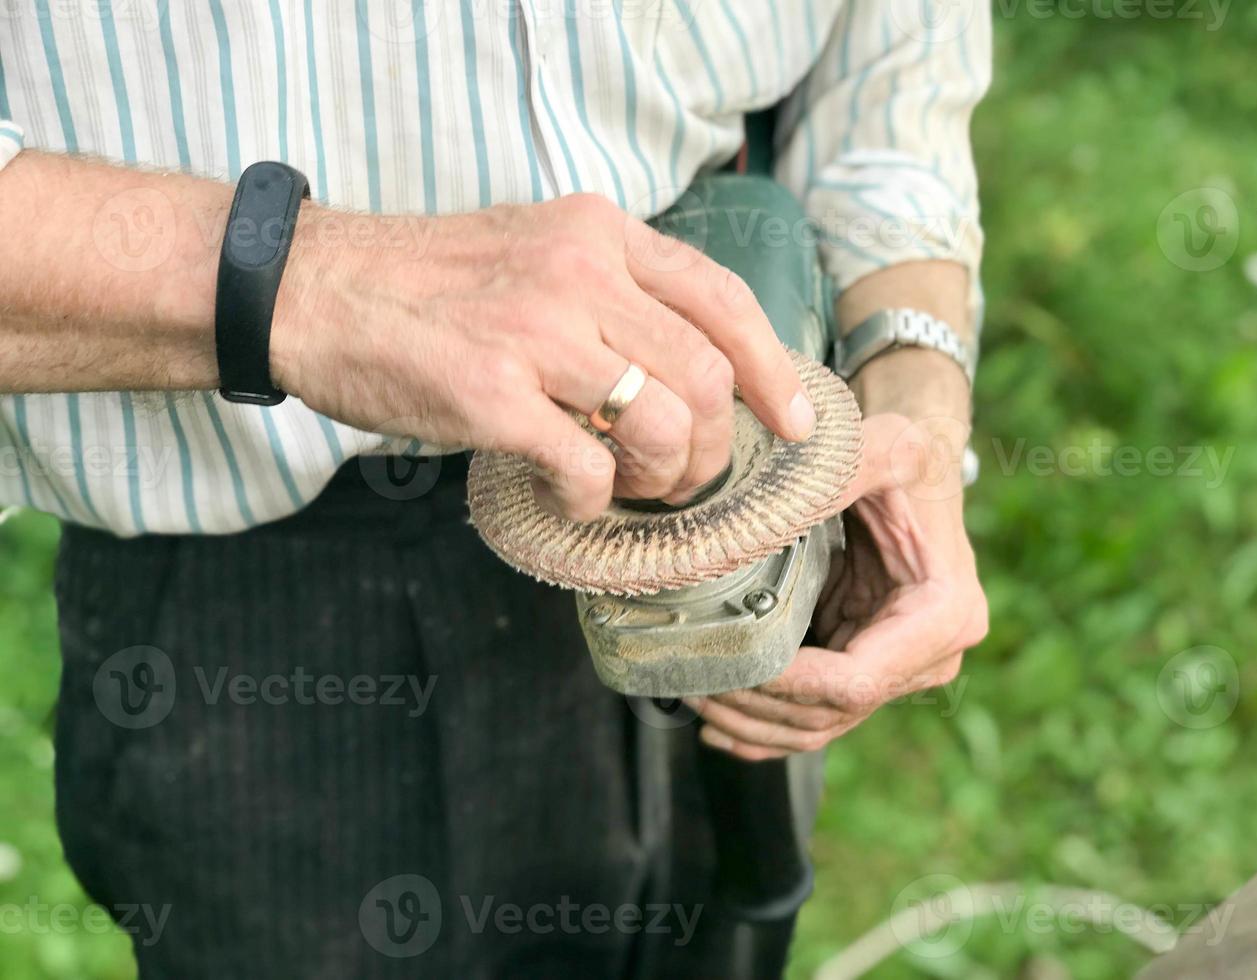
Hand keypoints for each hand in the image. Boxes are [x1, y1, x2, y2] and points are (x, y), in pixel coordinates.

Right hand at [270, 194, 815, 519]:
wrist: (312, 288)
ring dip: (662, 477)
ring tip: (626, 486)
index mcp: (599, 232)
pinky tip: (566, 495)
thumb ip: (611, 290)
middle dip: (712, 447)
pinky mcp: (490, 394)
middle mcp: (579, 271)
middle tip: (684, 476)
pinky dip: (592, 502)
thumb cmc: (427, 284)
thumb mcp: (534, 249)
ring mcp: (535, 331)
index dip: (773, 370)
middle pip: (707, 376)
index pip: (723, 299)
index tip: (792, 422)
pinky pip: (586, 470)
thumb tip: (687, 370)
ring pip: (663, 424)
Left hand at [690, 350, 987, 760]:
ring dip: (753, 724)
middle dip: (757, 707)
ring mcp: (899, 670)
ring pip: (820, 725)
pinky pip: (816, 715)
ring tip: (695, 698)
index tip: (731, 665)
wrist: (919, 471)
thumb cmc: (907, 461)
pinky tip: (719, 728)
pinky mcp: (868, 666)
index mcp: (944, 616)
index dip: (789, 685)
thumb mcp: (884, 450)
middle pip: (833, 712)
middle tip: (693, 681)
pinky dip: (766, 727)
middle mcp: (930, 657)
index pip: (857, 681)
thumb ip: (840, 474)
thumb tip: (769, 514)